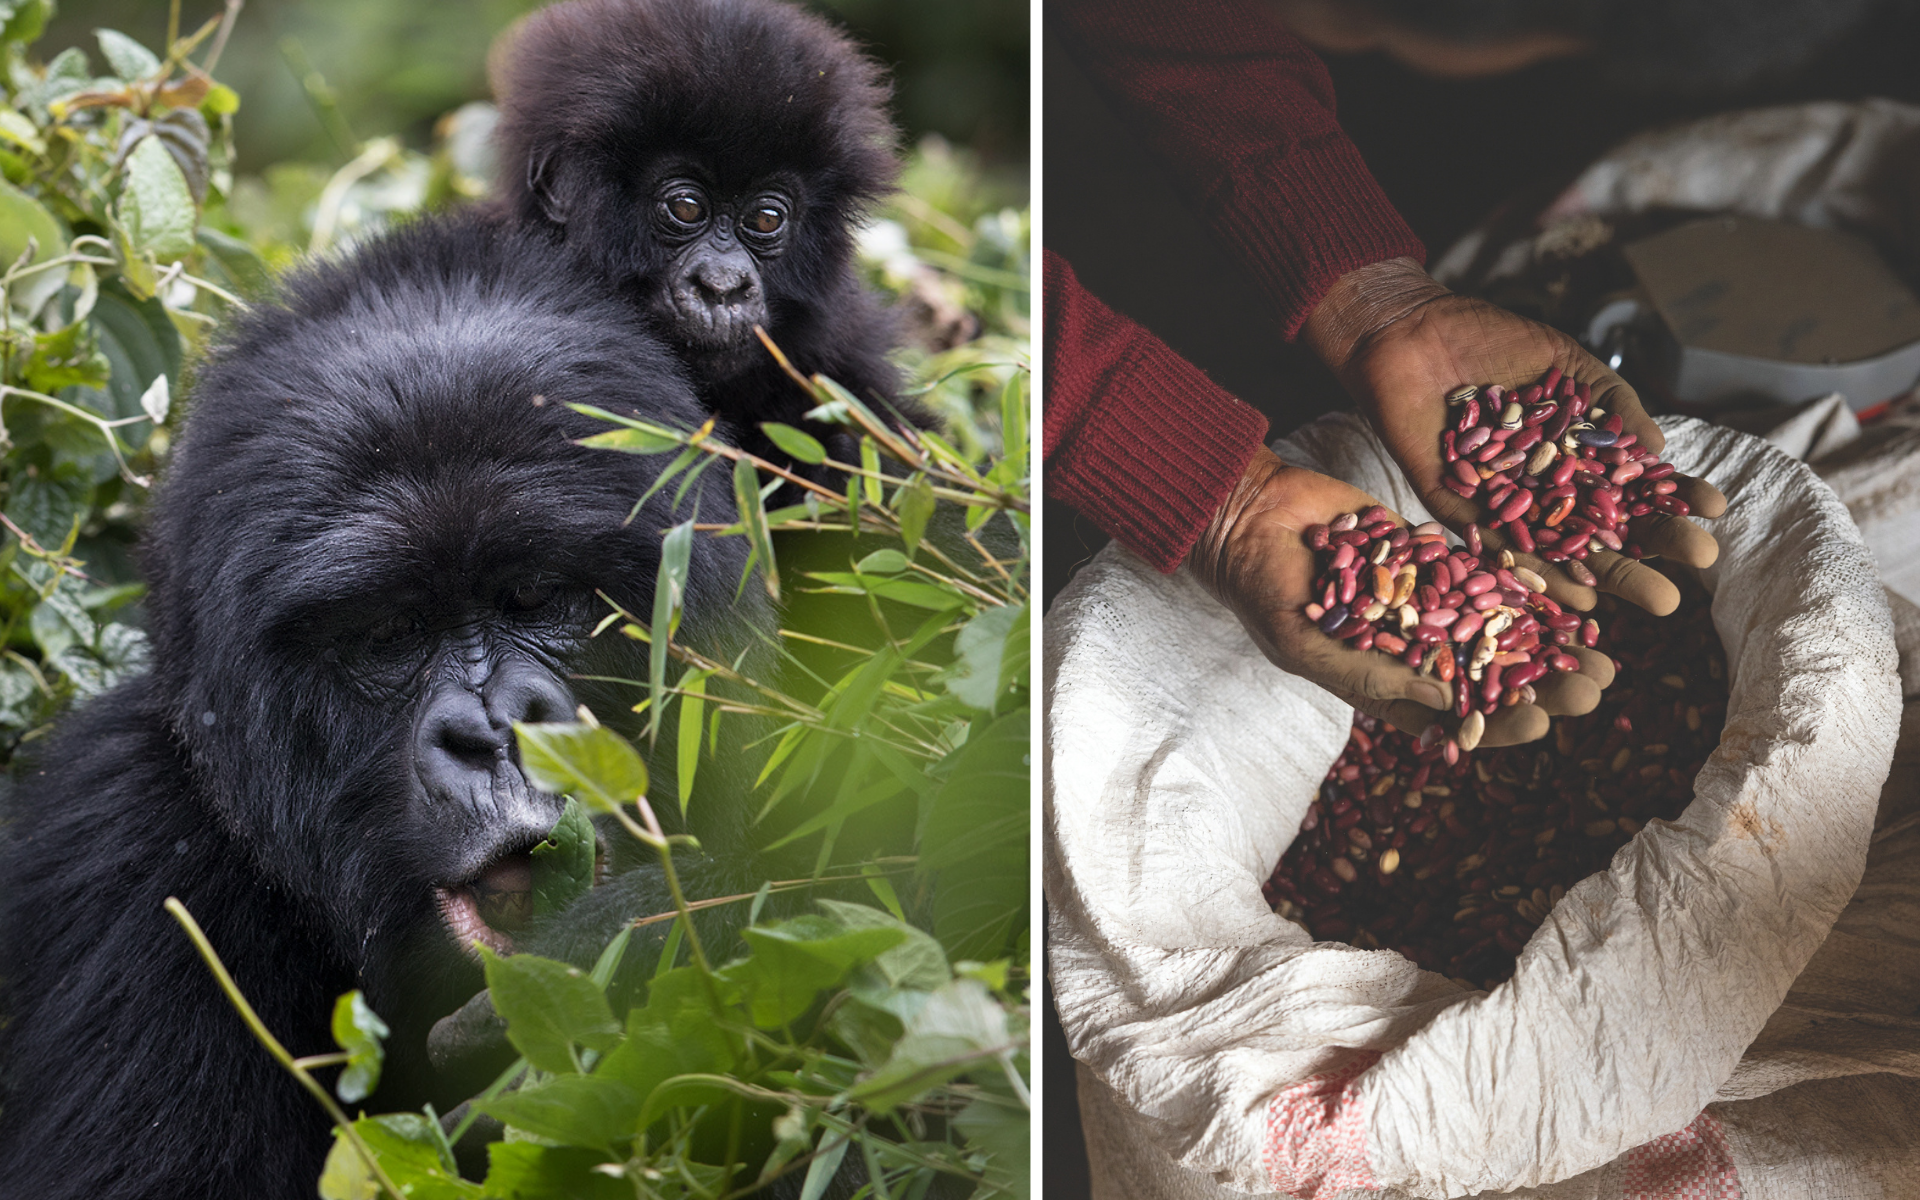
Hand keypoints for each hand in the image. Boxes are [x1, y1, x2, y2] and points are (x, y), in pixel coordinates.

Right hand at [1188, 446, 1612, 746]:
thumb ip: (1373, 675)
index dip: (1500, 721)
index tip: (1543, 719)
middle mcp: (1413, 646)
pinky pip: (1488, 571)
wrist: (1252, 514)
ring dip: (1549, 638)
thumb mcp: (1310, 643)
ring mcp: (1427, 599)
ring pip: (1501, 625)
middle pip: (1493, 673)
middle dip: (1544, 681)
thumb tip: (1448, 707)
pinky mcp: (1433, 554)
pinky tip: (1569, 589)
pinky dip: (1527, 582)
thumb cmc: (1263, 589)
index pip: (1454, 716)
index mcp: (1384, 682)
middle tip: (1597, 684)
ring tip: (1600, 645)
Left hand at [1302, 258, 1726, 615]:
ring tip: (1658, 599)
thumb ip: (1608, 403)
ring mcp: (1499, 504)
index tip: (1715, 508)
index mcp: (1569, 455)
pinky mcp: (1454, 511)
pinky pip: (1496, 548)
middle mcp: (1539, 489)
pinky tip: (1574, 595)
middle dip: (1653, 548)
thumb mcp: (1564, 365)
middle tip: (1701, 565)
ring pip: (1558, 549)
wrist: (1409, 332)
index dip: (1671, 496)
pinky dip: (1534, 571)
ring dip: (1609, 575)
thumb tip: (1657, 448)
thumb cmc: (1490, 342)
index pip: (1629, 484)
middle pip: (1601, 529)